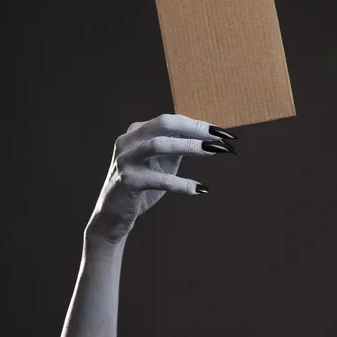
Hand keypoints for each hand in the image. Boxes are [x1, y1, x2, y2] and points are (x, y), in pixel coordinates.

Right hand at [85, 113, 236, 244]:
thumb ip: (179, 148)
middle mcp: (128, 141)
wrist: (113, 215)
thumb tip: (211, 140)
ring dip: (189, 147)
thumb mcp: (162, 162)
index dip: (198, 125)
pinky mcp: (126, 181)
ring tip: (213, 152)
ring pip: (158, 145)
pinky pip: (158, 180)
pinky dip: (181, 184)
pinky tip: (199, 189)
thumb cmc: (142, 185)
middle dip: (194, 129)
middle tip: (220, 138)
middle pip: (163, 124)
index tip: (223, 133)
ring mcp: (125, 160)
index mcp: (137, 132)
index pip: (171, 121)